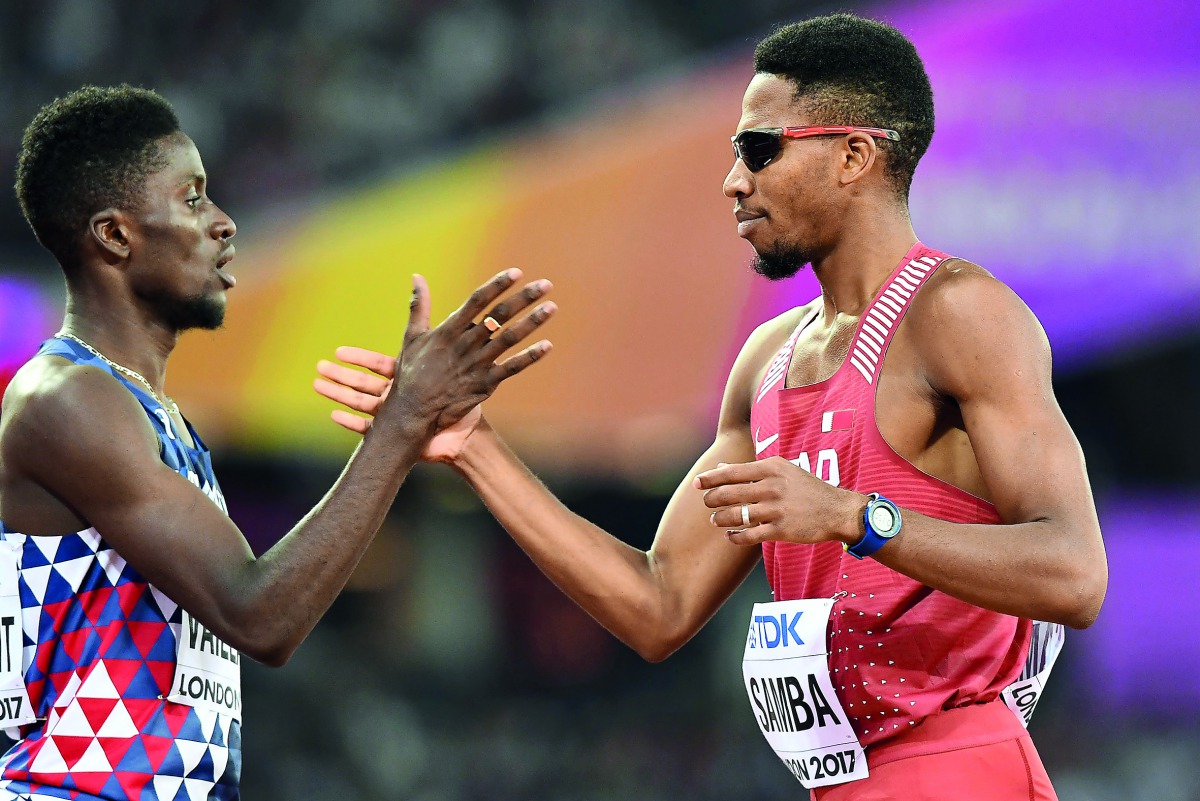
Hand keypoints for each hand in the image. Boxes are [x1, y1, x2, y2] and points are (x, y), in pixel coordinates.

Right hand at [315, 269, 555, 442]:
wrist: (412, 413)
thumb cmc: (411, 373)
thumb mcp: (412, 337)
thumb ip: (419, 306)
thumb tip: (417, 277)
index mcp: (448, 330)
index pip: (477, 301)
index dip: (497, 285)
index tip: (516, 272)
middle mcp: (465, 345)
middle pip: (499, 316)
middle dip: (523, 299)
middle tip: (545, 285)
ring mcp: (477, 364)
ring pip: (509, 339)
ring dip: (532, 322)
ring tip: (551, 307)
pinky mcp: (485, 384)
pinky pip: (512, 368)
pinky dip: (530, 357)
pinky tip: (547, 345)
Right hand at [315, 345, 484, 460]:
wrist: (467, 435)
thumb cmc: (462, 399)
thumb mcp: (447, 363)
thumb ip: (439, 338)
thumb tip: (447, 307)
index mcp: (410, 378)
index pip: (378, 365)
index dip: (358, 357)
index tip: (338, 351)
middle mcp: (400, 396)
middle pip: (364, 382)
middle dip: (341, 374)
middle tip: (319, 367)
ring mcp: (395, 416)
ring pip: (360, 402)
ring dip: (339, 394)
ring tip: (317, 385)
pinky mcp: (395, 436)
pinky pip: (367, 429)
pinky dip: (350, 422)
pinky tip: (333, 415)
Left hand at [693, 456, 862, 546]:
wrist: (836, 510)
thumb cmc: (806, 488)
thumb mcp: (783, 470)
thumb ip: (752, 470)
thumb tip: (720, 468)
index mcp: (771, 468)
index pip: (732, 472)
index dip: (710, 478)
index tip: (697, 483)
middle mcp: (772, 487)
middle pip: (728, 493)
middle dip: (711, 499)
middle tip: (706, 503)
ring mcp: (776, 509)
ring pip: (735, 515)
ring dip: (720, 519)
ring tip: (716, 520)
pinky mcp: (780, 530)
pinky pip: (748, 535)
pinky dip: (734, 537)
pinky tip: (730, 536)